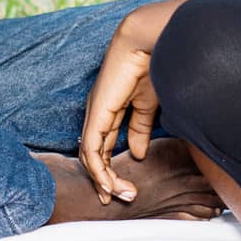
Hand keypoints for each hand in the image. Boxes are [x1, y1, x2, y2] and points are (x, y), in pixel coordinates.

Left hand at [78, 2, 176, 202]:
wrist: (149, 42)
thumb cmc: (152, 66)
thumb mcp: (148, 106)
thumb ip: (141, 129)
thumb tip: (138, 153)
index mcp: (109, 110)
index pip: (102, 146)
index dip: (109, 168)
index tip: (124, 188)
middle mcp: (97, 114)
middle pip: (92, 155)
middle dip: (105, 180)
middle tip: (120, 198)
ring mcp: (94, 114)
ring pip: (89, 156)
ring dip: (104, 180)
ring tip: (121, 195)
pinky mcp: (96, 114)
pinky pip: (91, 150)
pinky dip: (99, 170)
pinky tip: (110, 183)